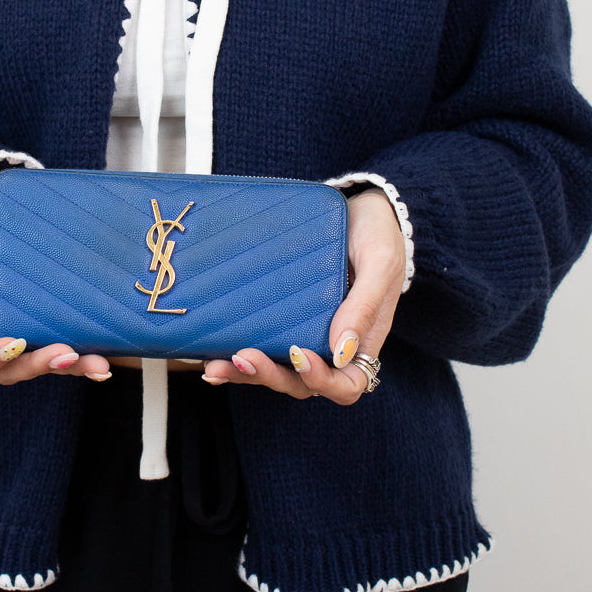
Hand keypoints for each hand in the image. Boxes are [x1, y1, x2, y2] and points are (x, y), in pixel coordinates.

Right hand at [0, 167, 111, 383]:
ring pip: (34, 362)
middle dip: (35, 365)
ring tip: (94, 363)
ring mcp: (15, 324)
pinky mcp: (42, 315)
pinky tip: (102, 360)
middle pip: (5, 370)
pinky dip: (80, 357)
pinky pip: (57, 342)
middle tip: (64, 353)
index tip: (11, 345)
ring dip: (65, 367)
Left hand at [202, 188, 404, 403]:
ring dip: (247, 373)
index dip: (323, 382)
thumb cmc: (378, 236)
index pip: (346, 384)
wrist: (361, 207)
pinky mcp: (282, 317)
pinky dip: (238, 357)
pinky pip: (263, 345)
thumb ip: (365, 306)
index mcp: (361, 340)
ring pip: (277, 370)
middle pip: (303, 383)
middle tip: (244, 357)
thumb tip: (340, 352)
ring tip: (217, 365)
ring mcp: (305, 333)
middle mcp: (331, 345)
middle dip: (270, 376)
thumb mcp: (380, 264)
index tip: (301, 356)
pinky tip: (211, 356)